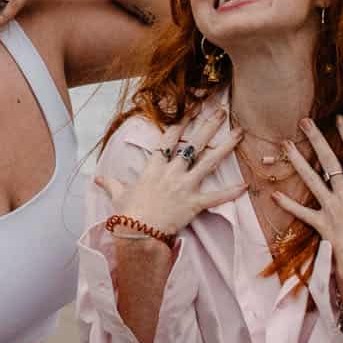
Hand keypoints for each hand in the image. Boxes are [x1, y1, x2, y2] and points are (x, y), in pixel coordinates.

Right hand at [96, 112, 245, 236]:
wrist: (137, 234)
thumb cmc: (127, 215)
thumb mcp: (118, 195)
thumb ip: (111, 184)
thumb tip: (97, 179)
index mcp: (154, 167)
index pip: (168, 139)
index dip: (180, 122)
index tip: (190, 108)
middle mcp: (172, 172)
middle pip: (193, 144)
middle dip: (208, 126)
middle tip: (221, 111)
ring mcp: (185, 187)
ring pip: (209, 163)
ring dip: (225, 147)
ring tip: (239, 133)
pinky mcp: (194, 204)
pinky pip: (216, 197)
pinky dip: (231, 192)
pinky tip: (245, 185)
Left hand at [278, 116, 342, 292]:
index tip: (339, 117)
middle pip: (327, 160)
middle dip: (315, 139)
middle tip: (303, 121)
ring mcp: (330, 208)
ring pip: (311, 180)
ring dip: (297, 162)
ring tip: (284, 145)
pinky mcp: (320, 224)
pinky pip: (302, 213)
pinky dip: (288, 205)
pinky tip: (274, 194)